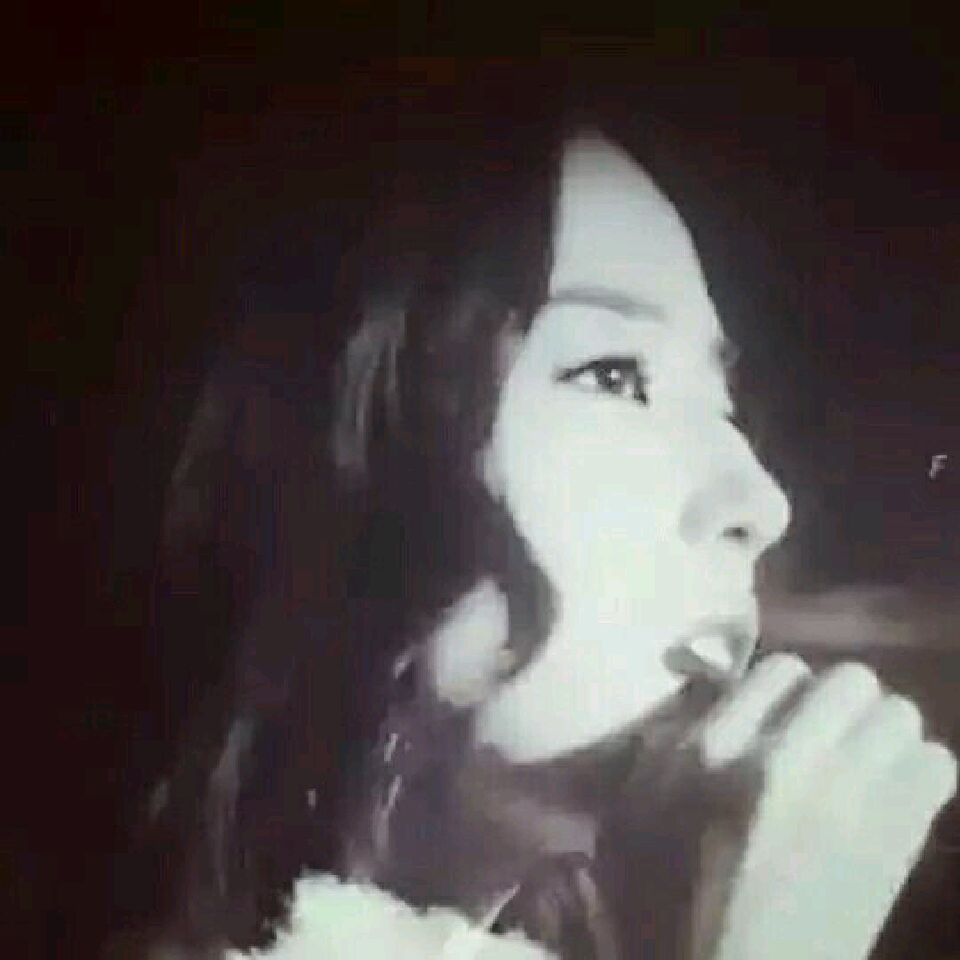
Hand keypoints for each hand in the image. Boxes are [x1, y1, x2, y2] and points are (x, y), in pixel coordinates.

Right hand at [689, 654, 956, 959]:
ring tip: (868, 766)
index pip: (782, 669)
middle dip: (846, 705)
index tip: (786, 720)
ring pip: (900, 714)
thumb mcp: (640, 805)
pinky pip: (935, 765)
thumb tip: (721, 682)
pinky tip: (897, 796)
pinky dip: (920, 773)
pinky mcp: (893, 841)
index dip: (790, 692)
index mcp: (710, 750)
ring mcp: (846, 799)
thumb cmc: (674, 894)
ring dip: (886, 735)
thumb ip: (672, 736)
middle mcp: (780, 761)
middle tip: (833, 738)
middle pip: (851, 679)